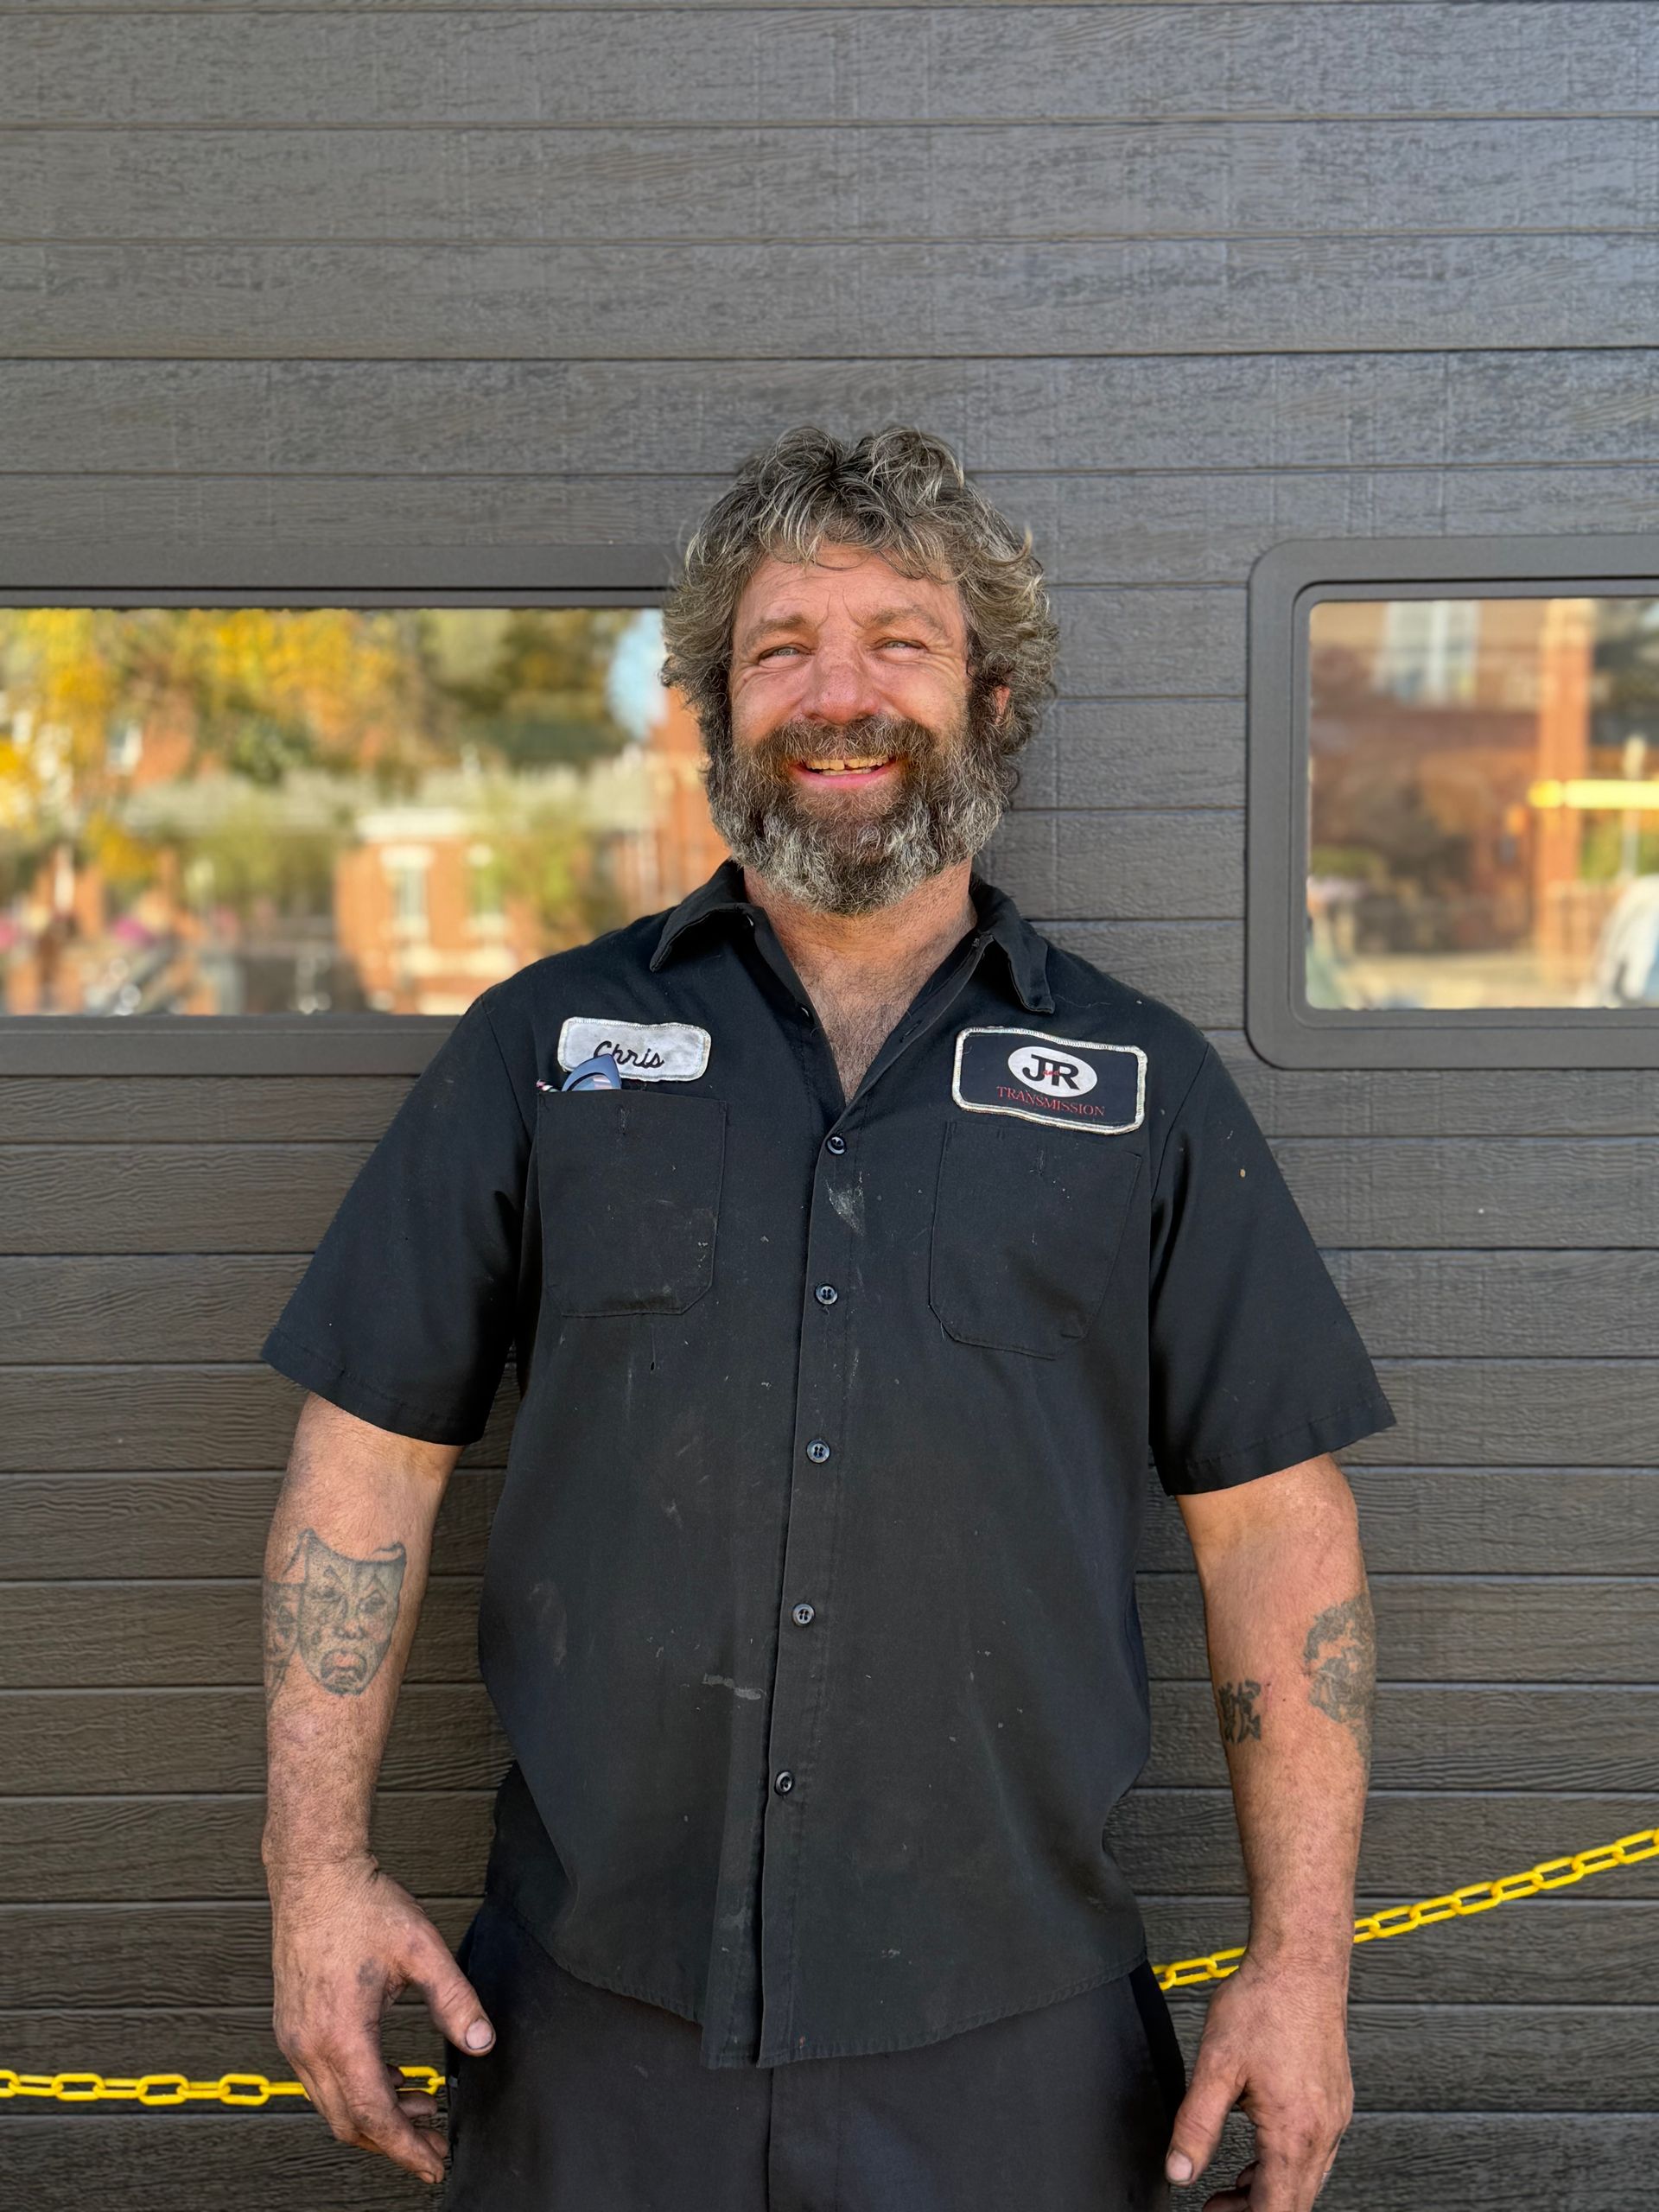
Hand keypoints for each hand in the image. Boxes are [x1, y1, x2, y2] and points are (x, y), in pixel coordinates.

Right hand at [269, 1853, 494, 2185]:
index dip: (406, 2149)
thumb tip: (481, 2041)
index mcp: (341, 2033)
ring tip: (419, 2108)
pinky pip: (322, 2082)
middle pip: (349, 2123)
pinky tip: (388, 2078)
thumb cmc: (360, 1905)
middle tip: (434, 2146)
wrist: (314, 1874)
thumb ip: (454, 1999)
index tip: (433, 2165)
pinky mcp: (291, 2028)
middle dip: (394, 2144)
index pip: (374, 2115)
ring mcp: (294, 2039)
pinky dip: (355, 2093)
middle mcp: (309, 2045)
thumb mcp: (421, 1949)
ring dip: (375, 2118)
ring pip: (332, 2107)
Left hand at [1163, 1952, 1351, 2209]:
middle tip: (1214, 2210)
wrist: (1302, 1962)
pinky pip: (1314, 2152)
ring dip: (1268, 2191)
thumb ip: (1196, 2125)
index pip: (1278, 2210)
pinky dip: (1285, 2165)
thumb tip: (1180, 2170)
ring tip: (1229, 2191)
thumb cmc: (1265, 2003)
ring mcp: (1334, 2115)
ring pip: (1306, 2179)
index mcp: (1295, 2132)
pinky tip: (1259, 2157)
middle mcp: (1323, 2131)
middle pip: (1295, 2201)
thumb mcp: (1215, 2065)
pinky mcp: (1334, 2099)